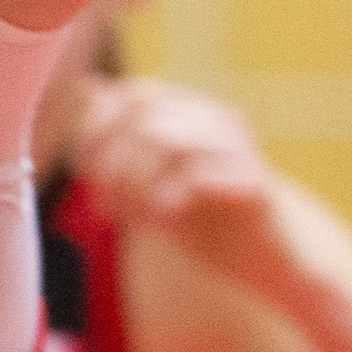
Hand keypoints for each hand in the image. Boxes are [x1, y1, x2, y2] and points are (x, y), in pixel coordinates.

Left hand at [75, 76, 295, 294]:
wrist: (262, 259)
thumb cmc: (200, 221)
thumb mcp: (145, 186)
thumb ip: (116, 145)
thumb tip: (90, 92)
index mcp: (193, 116)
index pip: (132, 96)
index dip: (97, 132)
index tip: (89, 175)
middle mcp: (217, 122)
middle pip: (141, 117)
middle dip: (113, 161)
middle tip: (112, 204)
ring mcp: (237, 148)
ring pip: (162, 138)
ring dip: (135, 180)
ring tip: (142, 214)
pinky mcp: (252, 182)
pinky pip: (195, 175)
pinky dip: (166, 198)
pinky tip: (168, 218)